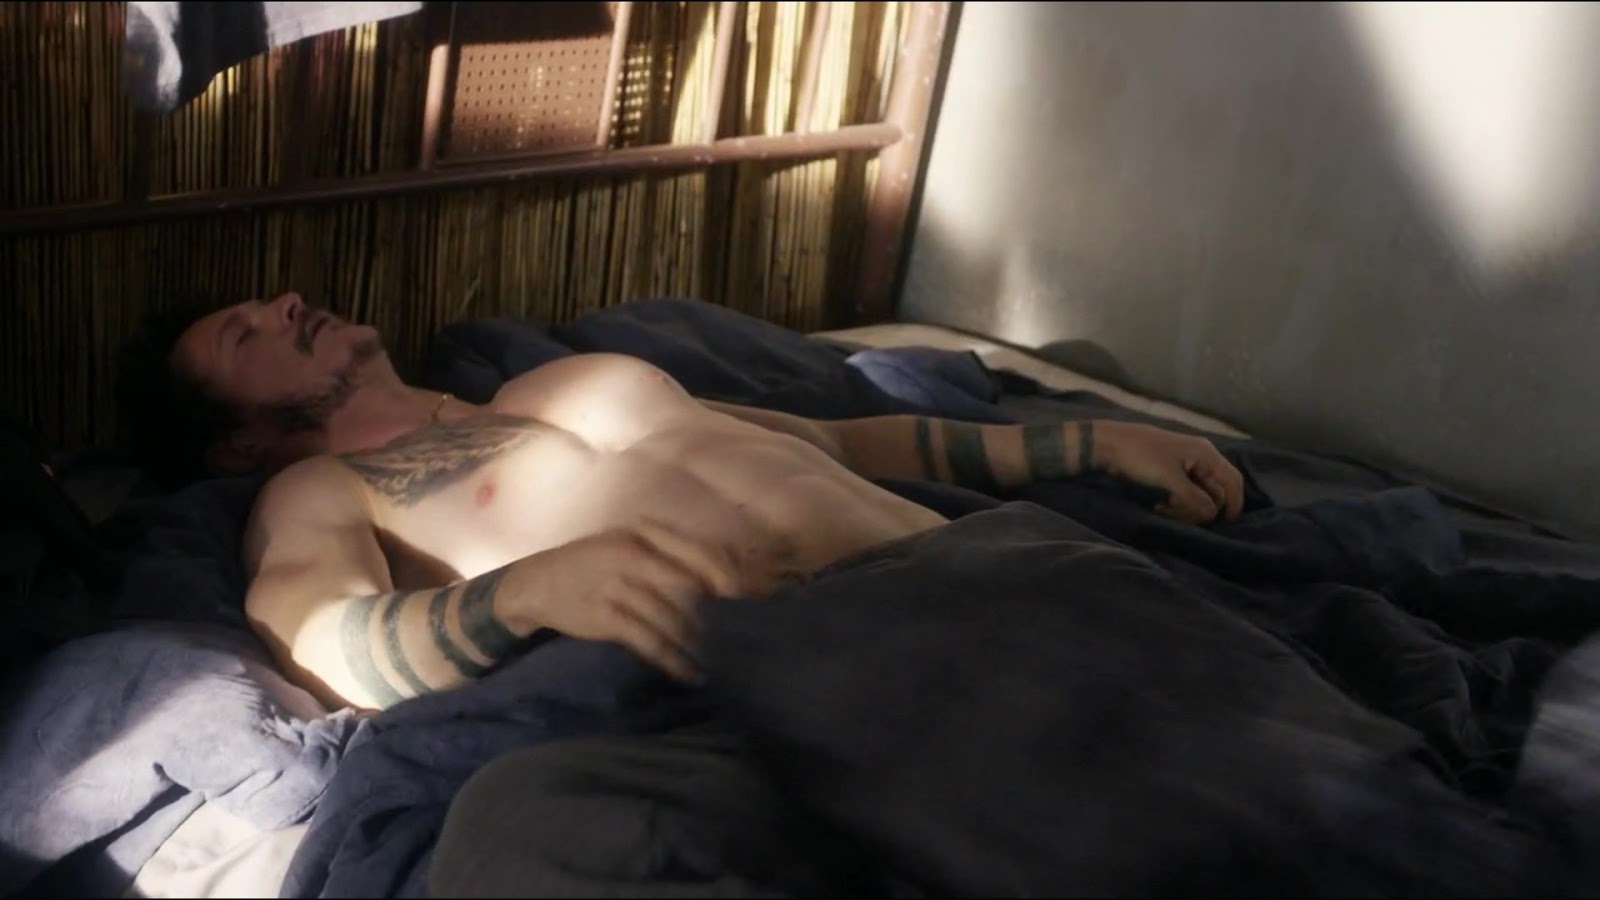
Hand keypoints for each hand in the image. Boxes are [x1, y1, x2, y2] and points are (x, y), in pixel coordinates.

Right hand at [519, 520, 742, 681]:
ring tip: (722, 661)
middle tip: (742, 639)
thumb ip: (670, 557)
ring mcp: (618, 584)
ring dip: (699, 643)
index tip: (753, 602)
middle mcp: (634, 554)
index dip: (730, 580)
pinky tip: (690, 673)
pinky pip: (649, 641)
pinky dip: (673, 660)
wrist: (535, 583)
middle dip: (720, 616)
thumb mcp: (629, 544)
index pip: (700, 555)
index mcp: (645, 533)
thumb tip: (725, 579)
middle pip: (691, 587)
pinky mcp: (605, 616)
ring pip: (673, 617)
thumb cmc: (593, 564)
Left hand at [1093, 421, 1244, 523]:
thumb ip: (1196, 501)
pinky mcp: (1166, 468)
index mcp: (1205, 454)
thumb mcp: (1172, 483)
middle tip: (1179, 514)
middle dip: (1201, 507)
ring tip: (1163, 508)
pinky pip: (1179, 489)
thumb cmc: (1140, 460)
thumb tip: (1210, 514)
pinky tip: (1156, 503)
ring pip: (1195, 492)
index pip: (1233, 481)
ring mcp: (1182, 461)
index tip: (1225, 524)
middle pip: (1214, 489)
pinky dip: (1173, 500)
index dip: (1234, 504)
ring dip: (1184, 505)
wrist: (1105, 444)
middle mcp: (1198, 455)